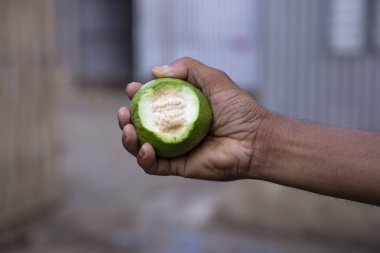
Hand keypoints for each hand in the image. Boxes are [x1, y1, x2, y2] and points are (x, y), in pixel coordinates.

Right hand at [118, 57, 270, 179]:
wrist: (255, 139)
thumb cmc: (238, 109)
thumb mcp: (214, 79)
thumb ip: (187, 68)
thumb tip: (155, 70)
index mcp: (181, 109)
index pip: (152, 103)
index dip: (138, 96)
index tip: (132, 88)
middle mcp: (175, 129)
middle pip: (142, 125)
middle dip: (127, 119)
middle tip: (124, 112)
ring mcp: (175, 149)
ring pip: (142, 146)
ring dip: (128, 139)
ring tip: (128, 129)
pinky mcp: (178, 167)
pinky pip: (154, 166)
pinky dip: (144, 159)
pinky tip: (145, 148)